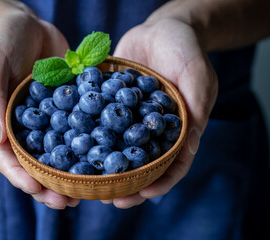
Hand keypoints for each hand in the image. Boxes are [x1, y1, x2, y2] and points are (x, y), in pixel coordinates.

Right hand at [0, 9, 78, 208]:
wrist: (27, 23)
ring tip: (85, 191)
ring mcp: (47, 119)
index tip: (36, 190)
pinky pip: (77, 129)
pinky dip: (87, 145)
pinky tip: (102, 155)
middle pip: (34, 163)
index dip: (20, 176)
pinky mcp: (67, 108)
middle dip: (49, 185)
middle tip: (66, 201)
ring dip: (70, 173)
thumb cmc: (0, 41)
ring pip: (58, 153)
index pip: (6, 158)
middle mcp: (24, 127)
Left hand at [105, 17, 217, 207]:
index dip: (158, 182)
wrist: (161, 28)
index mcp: (174, 130)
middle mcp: (149, 128)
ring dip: (103, 165)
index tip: (142, 194)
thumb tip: (189, 148)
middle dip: (126, 183)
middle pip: (139, 163)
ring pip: (115, 147)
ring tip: (88, 182)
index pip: (170, 164)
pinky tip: (72, 144)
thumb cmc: (186, 50)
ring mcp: (128, 117)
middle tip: (109, 198)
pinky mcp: (110, 103)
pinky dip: (88, 133)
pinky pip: (98, 120)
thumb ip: (195, 109)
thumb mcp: (197, 77)